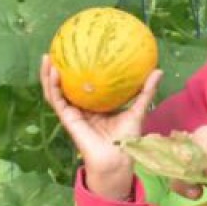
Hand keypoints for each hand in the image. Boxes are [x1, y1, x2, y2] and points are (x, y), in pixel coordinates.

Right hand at [40, 54, 162, 200]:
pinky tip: (53, 72)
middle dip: (58, 68)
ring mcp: (72, 113)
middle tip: (57, 47)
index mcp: (94, 105)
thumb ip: (145, 91)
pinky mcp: (68, 119)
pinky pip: (56, 100)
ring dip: (48, 75)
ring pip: (54, 92)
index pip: (83, 84)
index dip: (78, 68)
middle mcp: (81, 108)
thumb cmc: (127, 138)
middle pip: (64, 85)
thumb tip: (158, 70)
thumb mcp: (137, 109)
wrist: (117, 158)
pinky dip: (53, 86)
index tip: (78, 49)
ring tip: (47, 57)